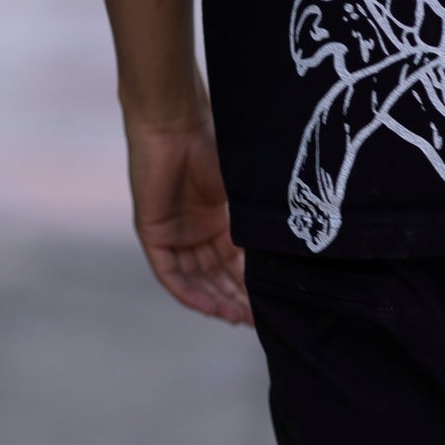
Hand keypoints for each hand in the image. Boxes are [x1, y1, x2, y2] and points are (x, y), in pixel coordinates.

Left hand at [125, 116, 252, 325]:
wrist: (176, 125)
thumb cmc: (213, 145)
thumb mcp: (242, 190)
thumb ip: (257, 219)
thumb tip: (291, 248)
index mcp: (217, 219)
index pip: (234, 262)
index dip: (250, 284)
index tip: (268, 303)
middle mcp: (195, 230)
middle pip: (215, 276)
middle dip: (235, 299)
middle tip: (256, 319)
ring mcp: (174, 234)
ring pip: (195, 280)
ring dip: (215, 300)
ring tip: (238, 317)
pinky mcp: (153, 235)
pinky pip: (171, 274)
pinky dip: (190, 293)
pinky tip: (211, 308)